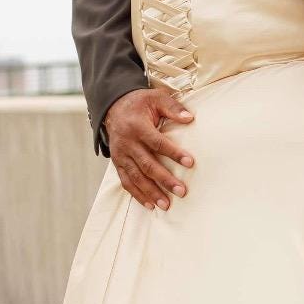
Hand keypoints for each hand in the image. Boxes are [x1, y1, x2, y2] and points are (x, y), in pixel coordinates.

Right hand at [104, 88, 195, 210]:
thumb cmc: (139, 103)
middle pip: (147, 165)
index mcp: (137, 127)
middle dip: (165, 180)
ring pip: (136, 177)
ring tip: (166, 205)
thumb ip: (173, 107)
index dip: (174, 153)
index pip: (158, 143)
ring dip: (151, 192)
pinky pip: (126, 182)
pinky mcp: (118, 163)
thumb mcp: (156, 98)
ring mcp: (121, 155)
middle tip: (182, 191)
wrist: (113, 106)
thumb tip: (190, 118)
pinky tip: (150, 205)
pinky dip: (137, 194)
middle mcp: (127, 143)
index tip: (190, 163)